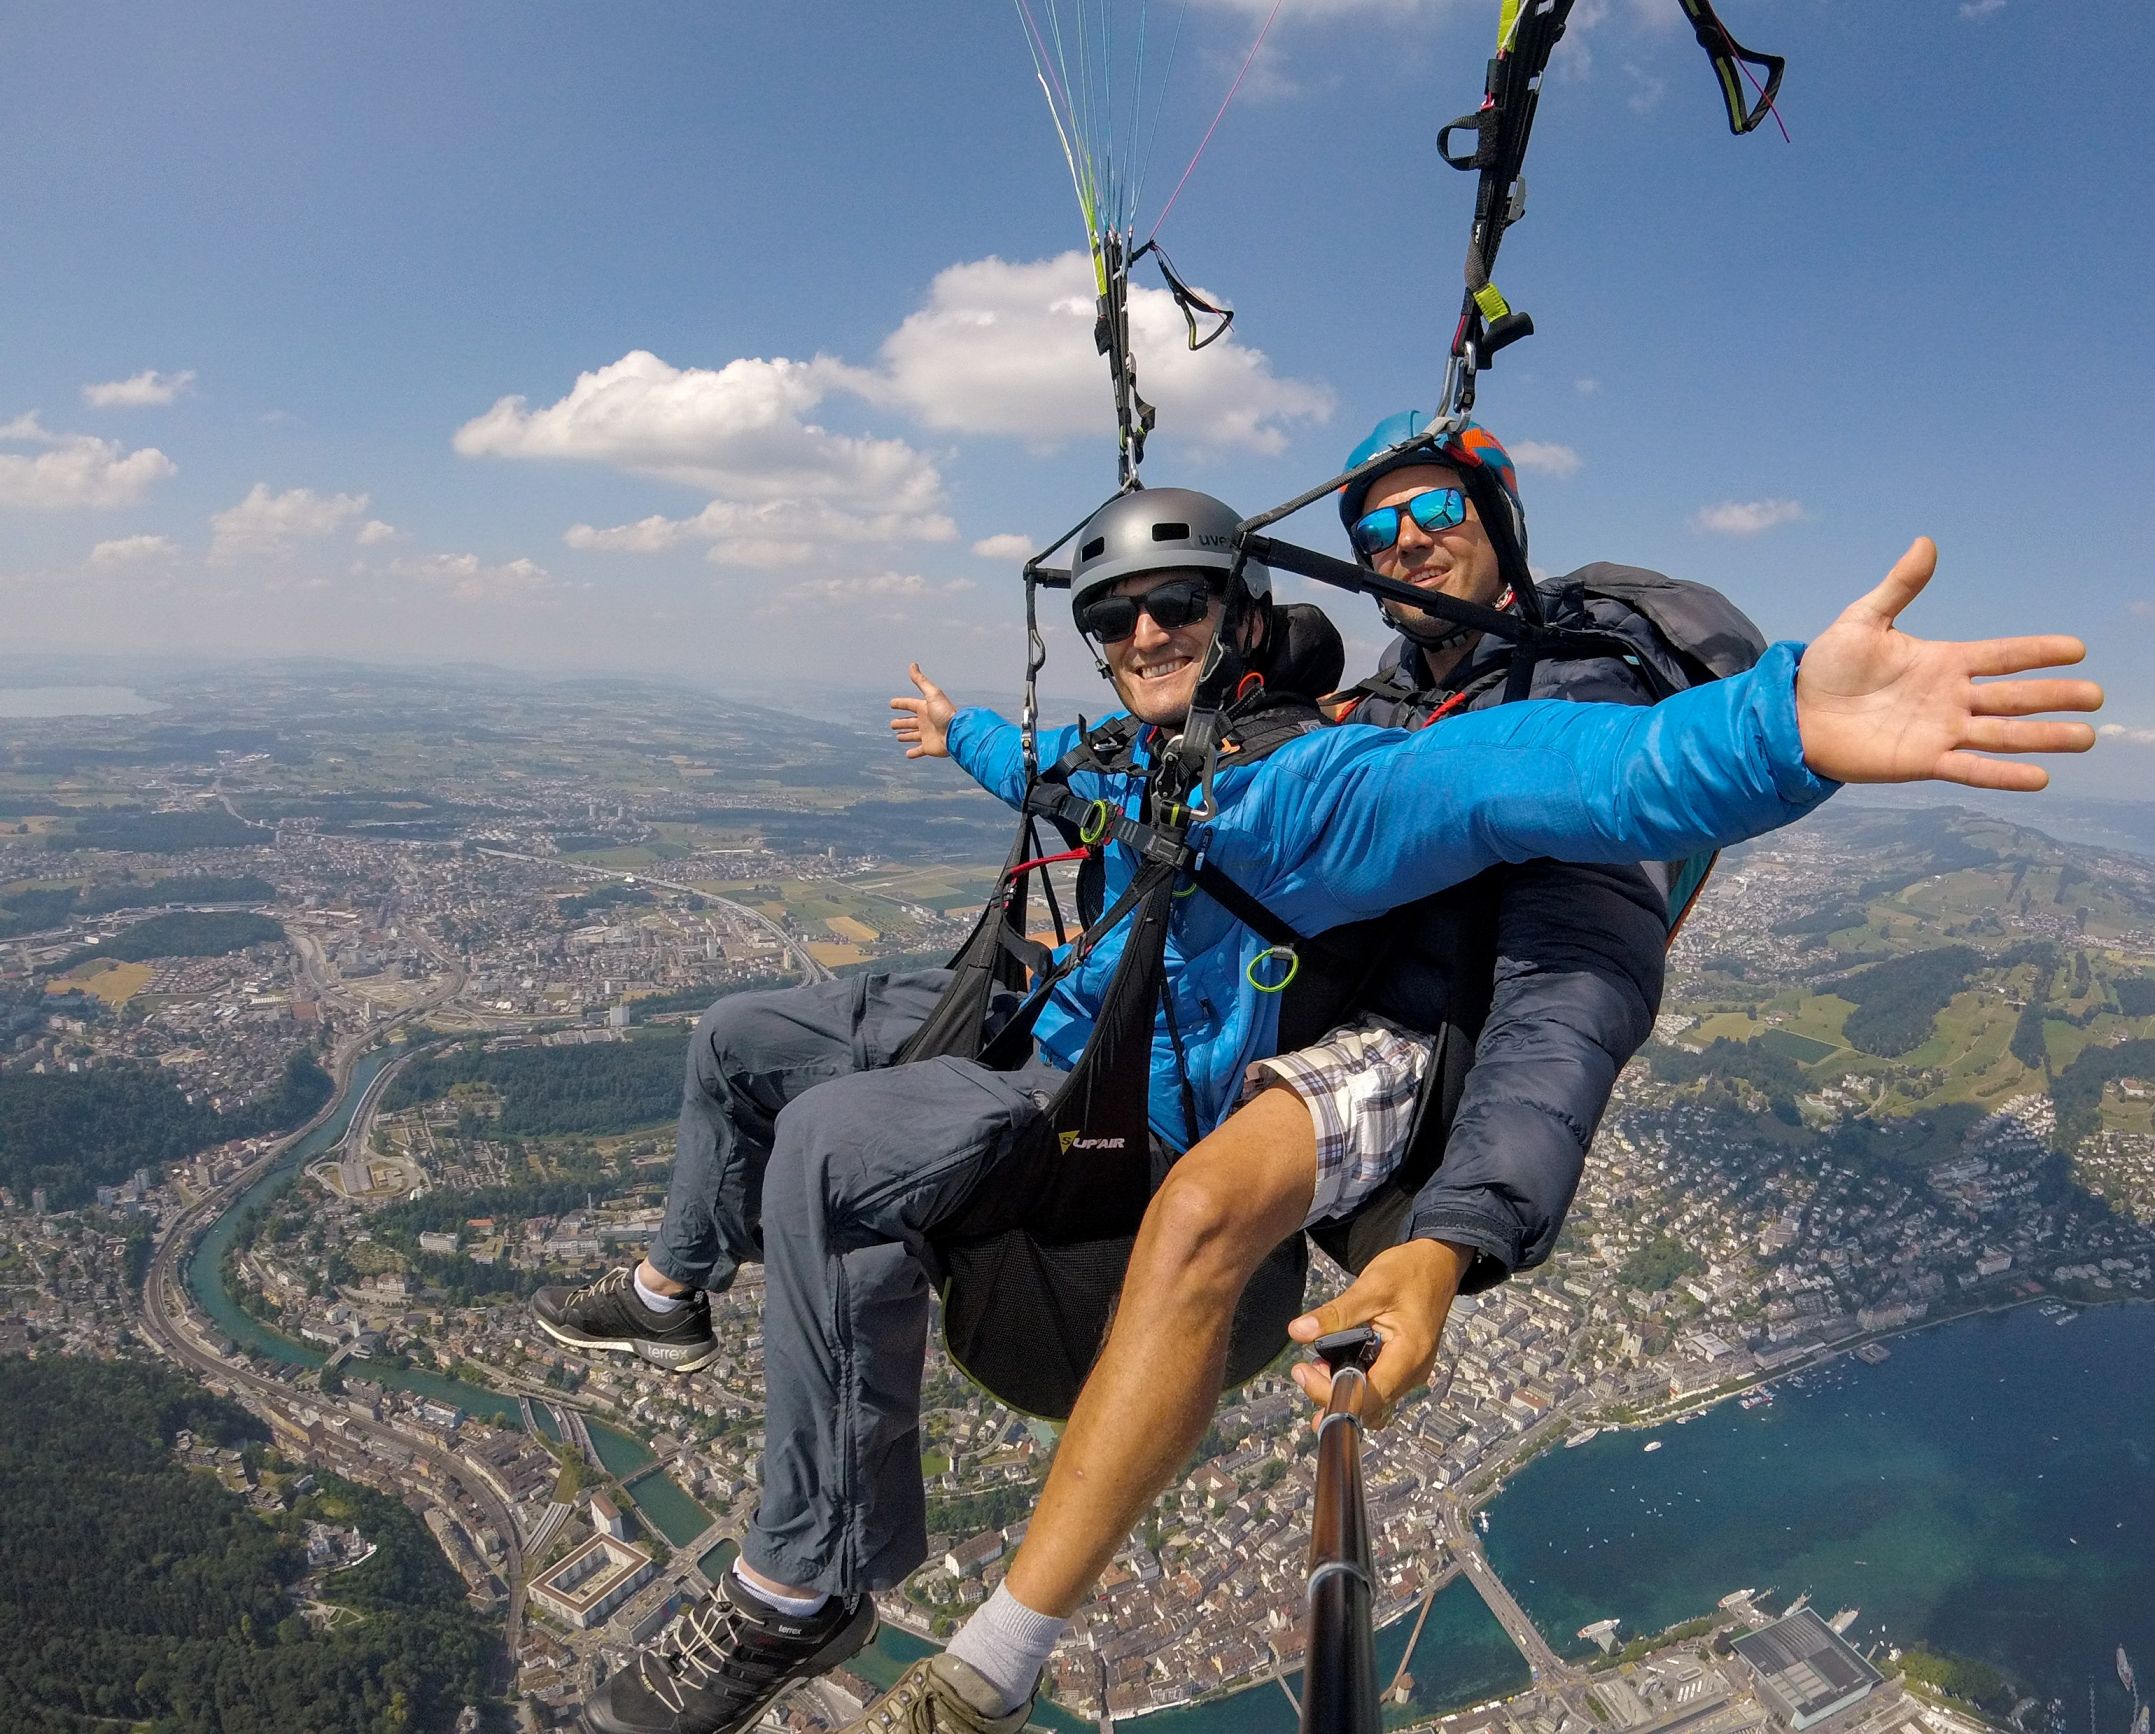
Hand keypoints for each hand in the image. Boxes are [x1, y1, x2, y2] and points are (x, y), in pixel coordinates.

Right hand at [888, 663, 956, 758]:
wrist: (957, 733)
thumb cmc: (945, 713)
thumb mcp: (932, 694)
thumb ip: (921, 681)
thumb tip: (912, 664)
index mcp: (925, 708)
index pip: (910, 704)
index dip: (900, 703)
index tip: (891, 703)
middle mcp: (926, 721)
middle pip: (910, 721)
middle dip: (901, 722)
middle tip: (892, 724)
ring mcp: (927, 735)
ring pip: (913, 735)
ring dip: (906, 736)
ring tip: (898, 737)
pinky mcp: (929, 747)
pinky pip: (919, 751)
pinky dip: (913, 753)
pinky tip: (907, 754)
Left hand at [1287, 1238, 1474, 1427]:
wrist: (1438, 1264)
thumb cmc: (1410, 1272)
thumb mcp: (1370, 1287)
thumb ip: (1336, 1313)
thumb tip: (1298, 1331)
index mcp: (1409, 1356)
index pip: (1369, 1396)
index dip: (1332, 1395)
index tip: (1303, 1373)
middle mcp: (1412, 1373)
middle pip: (1369, 1405)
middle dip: (1332, 1394)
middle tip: (1303, 1369)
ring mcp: (1409, 1372)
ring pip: (1372, 1400)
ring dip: (1341, 1390)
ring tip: (1315, 1365)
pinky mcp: (1403, 1367)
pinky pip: (1377, 1386)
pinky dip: (1353, 1382)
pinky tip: (1332, 1364)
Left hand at [1795, 539, 2102, 788]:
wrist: (1796, 713)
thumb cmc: (1829, 667)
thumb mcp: (1863, 620)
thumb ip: (1898, 587)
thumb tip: (1926, 543)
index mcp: (1944, 661)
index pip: (2003, 656)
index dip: (2039, 652)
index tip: (2077, 649)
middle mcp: (1951, 697)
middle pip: (2014, 697)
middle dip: (2055, 696)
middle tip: (2095, 696)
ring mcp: (1941, 730)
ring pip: (2003, 734)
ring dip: (2044, 737)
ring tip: (2085, 738)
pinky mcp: (1923, 761)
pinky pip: (1971, 768)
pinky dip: (2003, 774)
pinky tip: (2039, 777)